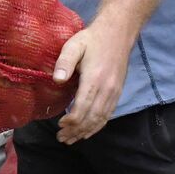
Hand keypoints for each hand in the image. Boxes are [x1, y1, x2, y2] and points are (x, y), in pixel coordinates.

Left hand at [52, 23, 133, 143]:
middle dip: (75, 131)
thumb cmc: (92, 39)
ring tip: (71, 140)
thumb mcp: (74, 45)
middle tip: (61, 138)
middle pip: (91, 118)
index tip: (59, 125)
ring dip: (85, 132)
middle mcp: (106, 89)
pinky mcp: (117, 93)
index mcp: (94, 79)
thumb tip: (56, 79)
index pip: (82, 108)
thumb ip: (64, 62)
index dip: (70, 121)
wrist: (118, 33)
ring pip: (100, 120)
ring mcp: (114, 92)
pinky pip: (108, 115)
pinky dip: (97, 127)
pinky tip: (88, 132)